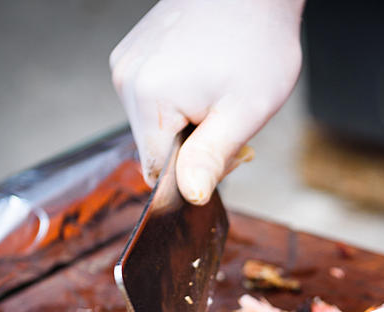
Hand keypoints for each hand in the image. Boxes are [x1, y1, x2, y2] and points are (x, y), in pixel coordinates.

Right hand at [110, 0, 303, 204]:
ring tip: (220, 93)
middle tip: (230, 120)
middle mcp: (126, 78)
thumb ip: (211, 158)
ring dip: (189, 124)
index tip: (225, 152)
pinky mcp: (134, 51)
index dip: (193, 174)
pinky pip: (153, 97)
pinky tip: (206, 78)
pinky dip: (181, 101)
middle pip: (155, 147)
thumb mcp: (243, 113)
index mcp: (148, 97)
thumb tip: (190, 195)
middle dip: (194, 148)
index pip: (157, 171)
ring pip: (155, 123)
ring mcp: (127, 61)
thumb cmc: (257, 44)